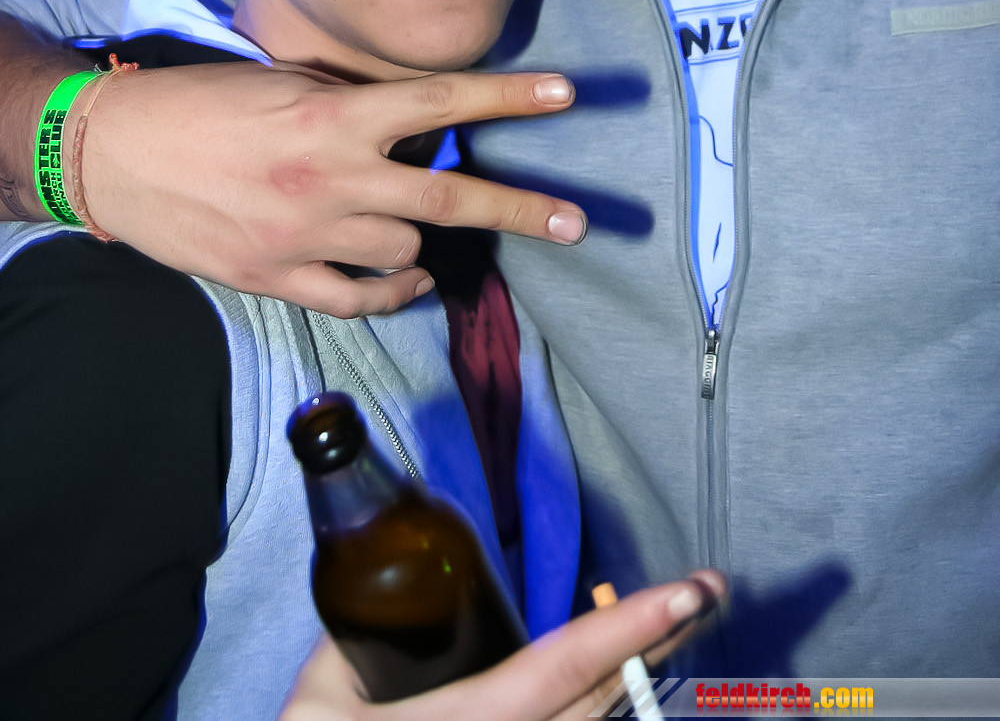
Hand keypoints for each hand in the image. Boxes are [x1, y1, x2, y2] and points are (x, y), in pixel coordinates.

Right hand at [78, 61, 585, 314]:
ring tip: (402, 219)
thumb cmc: (203, 104)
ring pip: (405, 253)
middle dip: (520, 209)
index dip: (509, 96)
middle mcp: (333, 179)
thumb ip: (354, 107)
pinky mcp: (278, 278)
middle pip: (449, 201)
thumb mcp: (286, 85)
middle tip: (578, 223)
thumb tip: (412, 129)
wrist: (118, 152)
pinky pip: (359, 299)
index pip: (443, 102)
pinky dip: (392, 293)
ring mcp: (308, 235)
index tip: (568, 92)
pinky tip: (408, 283)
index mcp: (337, 119)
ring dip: (418, 238)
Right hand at [280, 573, 724, 719]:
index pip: (564, 665)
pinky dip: (603, 710)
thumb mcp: (316, 704)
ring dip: (641, 679)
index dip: (630, 627)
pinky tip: (623, 687)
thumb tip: (375, 596)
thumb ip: (348, 644)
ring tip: (678, 627)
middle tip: (707, 591)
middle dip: (662, 642)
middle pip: (604, 699)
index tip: (689, 592)